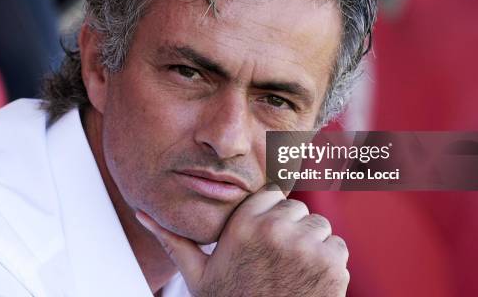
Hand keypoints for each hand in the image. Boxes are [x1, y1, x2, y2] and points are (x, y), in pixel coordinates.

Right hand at [136, 183, 348, 296]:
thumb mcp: (197, 273)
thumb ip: (172, 238)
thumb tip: (140, 211)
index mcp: (244, 224)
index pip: (271, 195)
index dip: (269, 217)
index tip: (264, 240)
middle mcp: (275, 228)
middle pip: (296, 209)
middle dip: (290, 229)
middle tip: (276, 260)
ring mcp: (306, 245)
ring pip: (318, 227)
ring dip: (311, 245)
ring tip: (290, 272)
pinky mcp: (331, 264)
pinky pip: (337, 247)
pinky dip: (328, 263)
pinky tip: (307, 282)